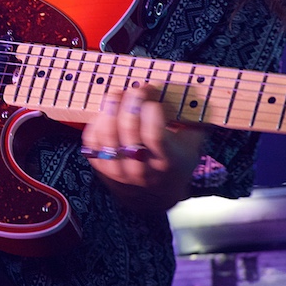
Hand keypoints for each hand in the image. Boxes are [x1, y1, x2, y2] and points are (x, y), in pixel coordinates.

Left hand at [81, 86, 205, 211]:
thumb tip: (194, 95)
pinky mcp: (101, 167)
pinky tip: (106, 111)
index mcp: (165, 162)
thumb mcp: (191, 146)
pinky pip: (91, 142)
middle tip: (135, 89)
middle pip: (128, 131)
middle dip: (130, 104)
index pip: (154, 136)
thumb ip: (192, 122)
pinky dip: (96, 123)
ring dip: (110, 109)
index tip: (153, 93)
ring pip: (106, 136)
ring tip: (117, 94)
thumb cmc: (175, 162)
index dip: (151, 112)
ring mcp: (118, 169)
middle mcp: (140, 169)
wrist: (155, 196)